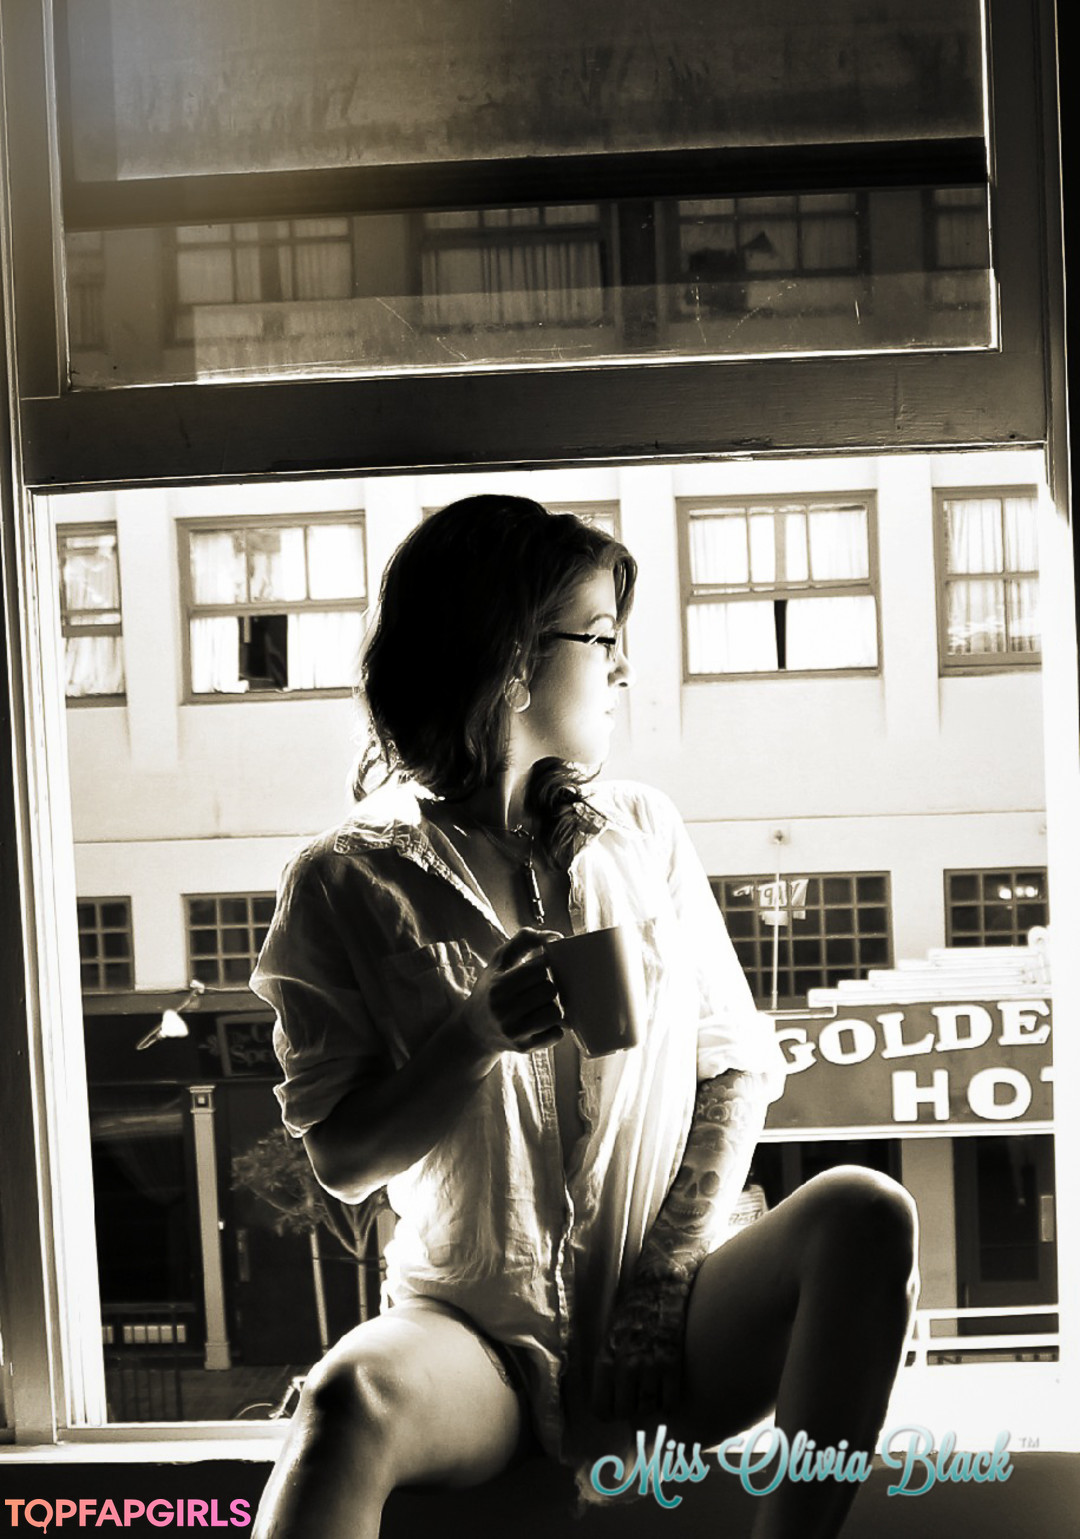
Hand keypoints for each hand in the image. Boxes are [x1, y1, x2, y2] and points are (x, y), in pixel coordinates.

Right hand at [459, 927, 565, 1057]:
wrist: (476, 1029)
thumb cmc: (492, 989)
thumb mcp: (500, 961)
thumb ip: (524, 940)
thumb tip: (554, 936)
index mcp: (498, 986)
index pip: (538, 969)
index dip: (544, 964)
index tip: (541, 966)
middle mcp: (503, 1010)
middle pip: (549, 990)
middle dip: (548, 986)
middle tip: (540, 987)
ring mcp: (514, 1032)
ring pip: (555, 1013)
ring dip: (552, 1006)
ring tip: (541, 1004)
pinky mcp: (524, 1048)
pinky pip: (555, 1034)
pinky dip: (554, 1027)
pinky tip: (542, 1021)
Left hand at [592, 1274, 689, 1426]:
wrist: (660, 1285)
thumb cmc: (633, 1309)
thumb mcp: (610, 1333)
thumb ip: (608, 1363)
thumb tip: (607, 1394)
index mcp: (606, 1357)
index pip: (600, 1406)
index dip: (608, 1413)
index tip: (615, 1411)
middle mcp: (625, 1364)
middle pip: (625, 1412)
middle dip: (630, 1412)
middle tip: (636, 1404)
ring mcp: (650, 1364)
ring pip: (648, 1408)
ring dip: (650, 1408)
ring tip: (651, 1399)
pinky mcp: (672, 1361)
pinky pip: (669, 1400)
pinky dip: (668, 1404)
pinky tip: (667, 1396)